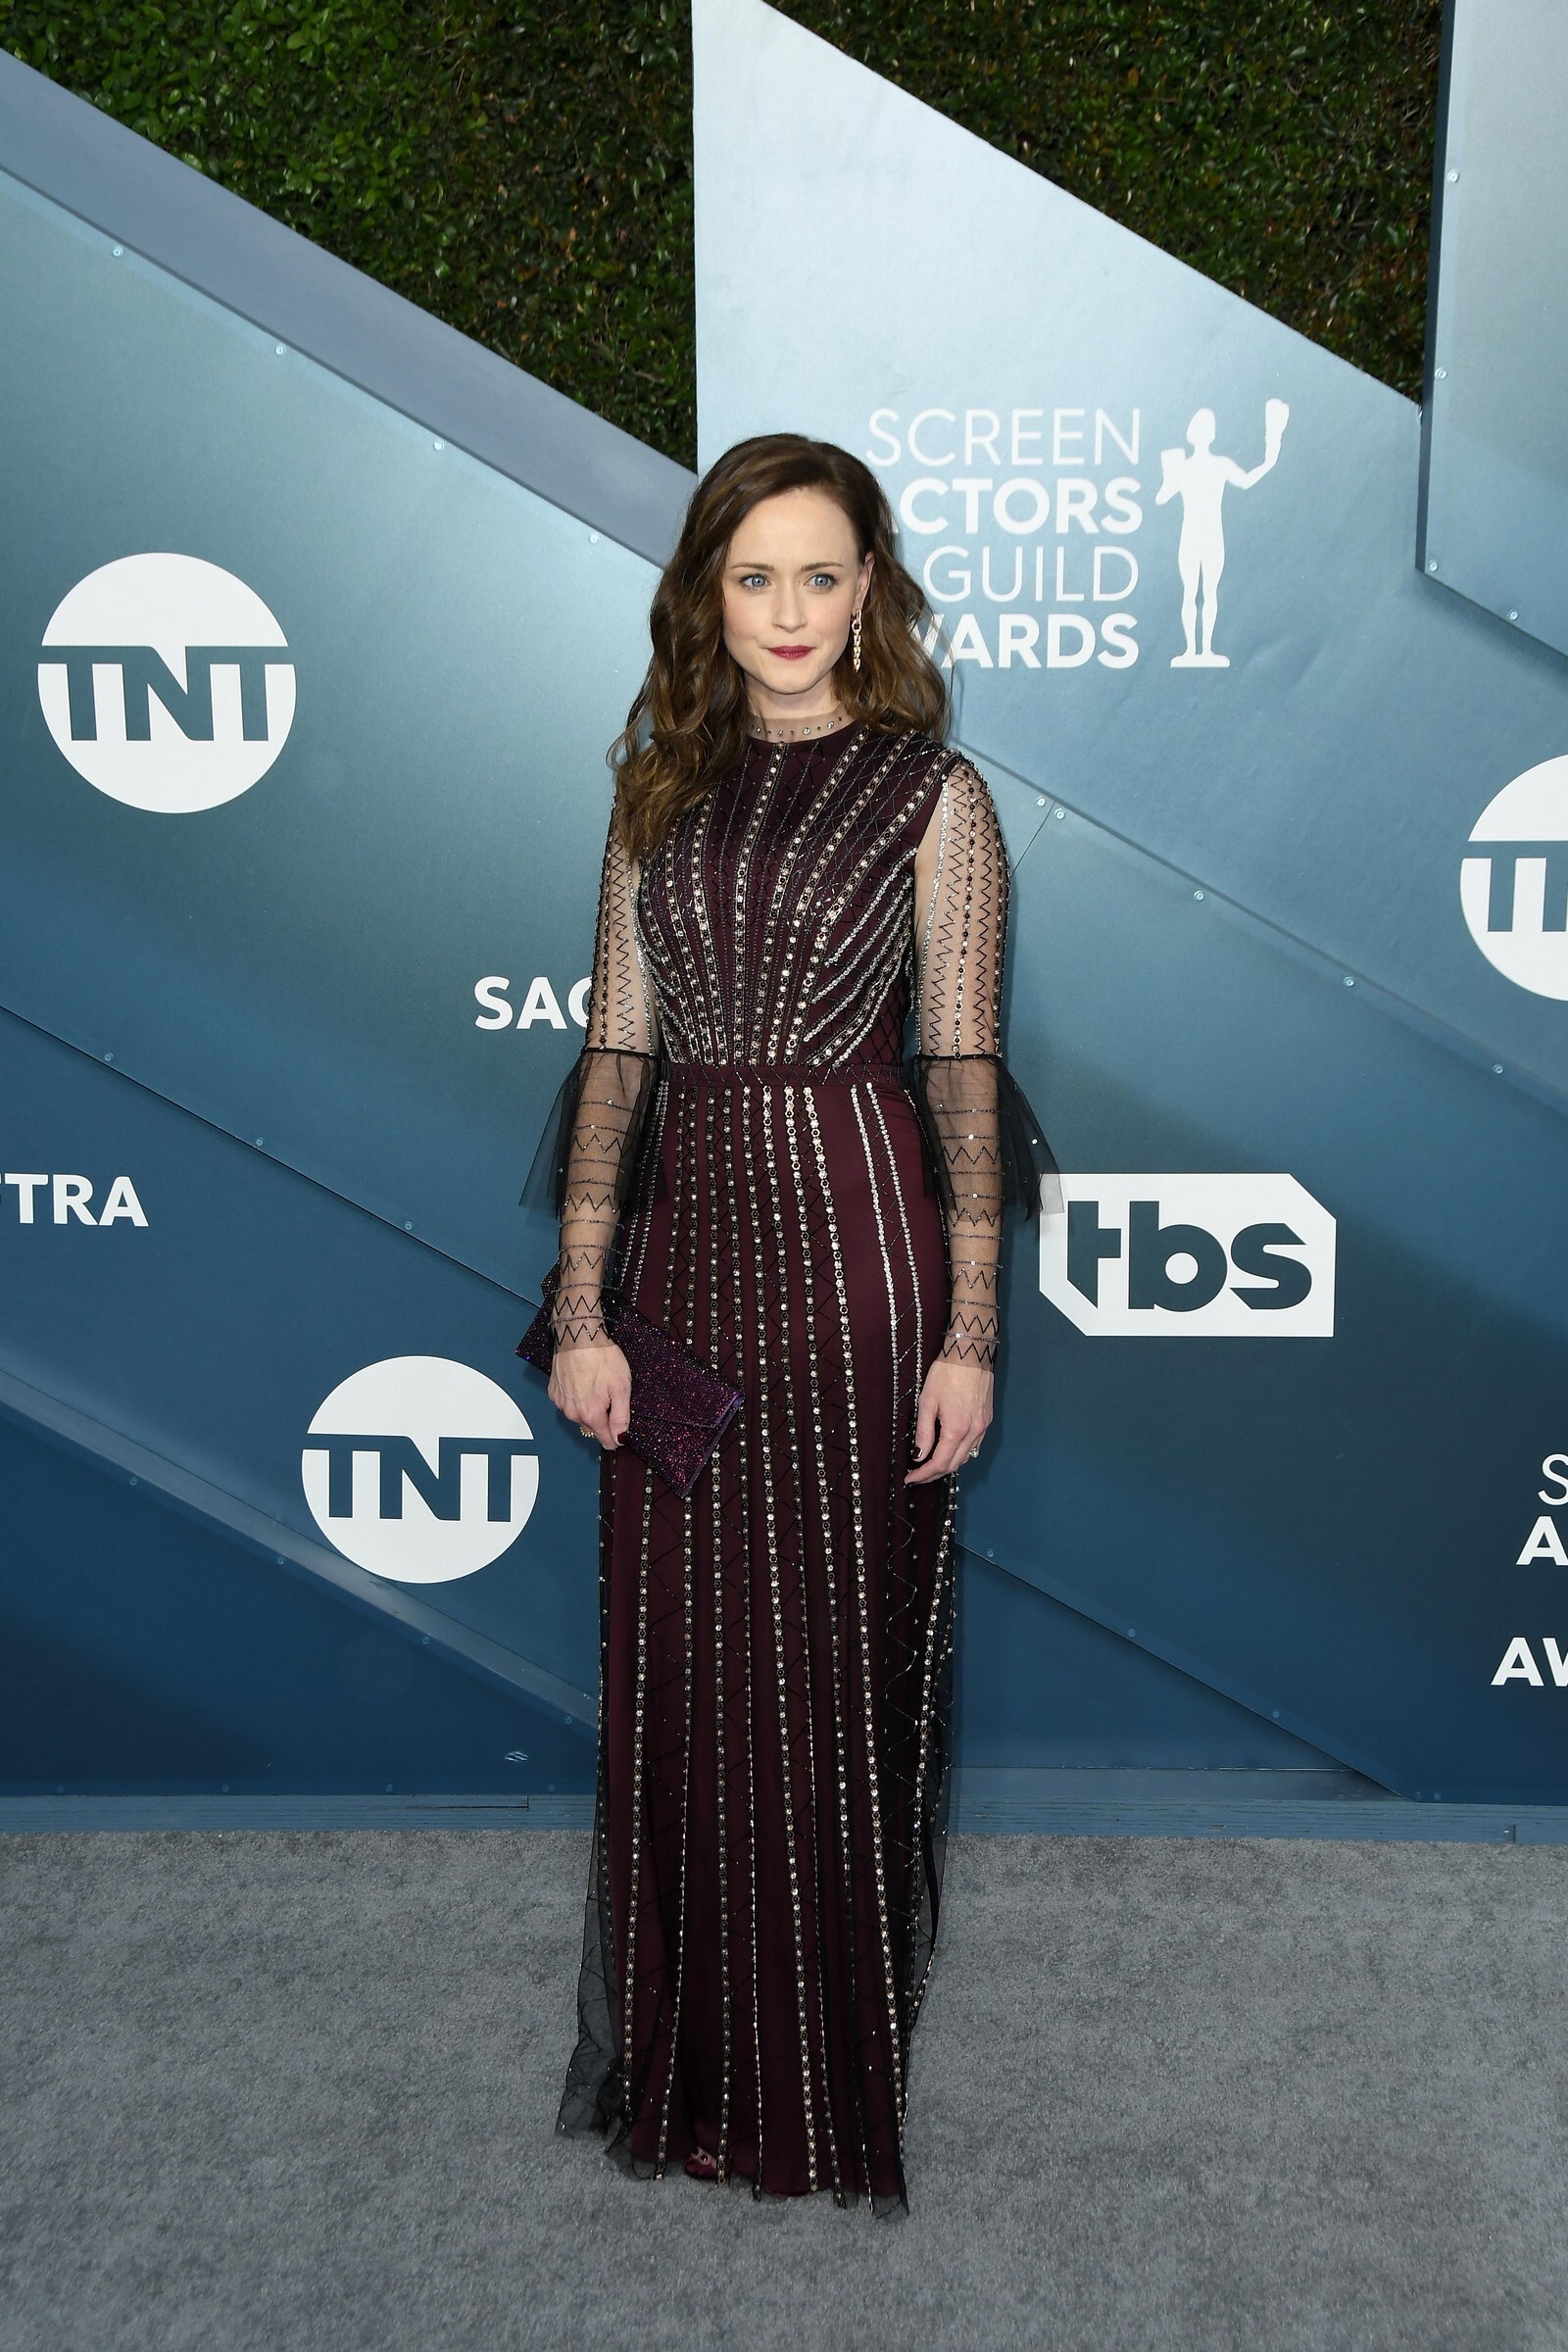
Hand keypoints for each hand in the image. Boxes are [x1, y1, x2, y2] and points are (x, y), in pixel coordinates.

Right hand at [549, 1337, 631, 1450]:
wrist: (578, 1336)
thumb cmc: (602, 1357)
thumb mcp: (622, 1387)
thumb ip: (621, 1418)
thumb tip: (620, 1439)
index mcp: (590, 1414)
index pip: (606, 1440)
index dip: (617, 1436)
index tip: (623, 1426)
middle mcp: (572, 1413)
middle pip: (593, 1428)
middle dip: (603, 1418)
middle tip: (611, 1396)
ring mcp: (560, 1403)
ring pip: (580, 1416)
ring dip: (589, 1408)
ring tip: (596, 1386)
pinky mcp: (553, 1392)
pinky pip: (568, 1404)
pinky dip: (577, 1397)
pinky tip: (583, 1382)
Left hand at [905, 1357, 992, 1482]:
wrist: (970, 1354)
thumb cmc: (946, 1374)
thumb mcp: (927, 1402)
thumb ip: (923, 1432)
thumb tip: (919, 1456)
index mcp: (957, 1429)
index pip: (939, 1463)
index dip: (923, 1475)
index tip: (910, 1478)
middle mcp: (974, 1432)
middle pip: (954, 1465)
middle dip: (934, 1474)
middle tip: (917, 1475)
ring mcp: (983, 1427)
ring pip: (966, 1457)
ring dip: (948, 1465)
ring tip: (930, 1464)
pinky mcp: (987, 1420)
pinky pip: (974, 1446)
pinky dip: (960, 1453)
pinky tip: (949, 1449)